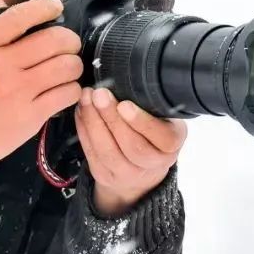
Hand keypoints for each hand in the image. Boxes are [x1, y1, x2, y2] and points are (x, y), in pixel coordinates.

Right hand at [0, 0, 83, 192]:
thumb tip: (1, 0)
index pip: (18, 17)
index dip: (43, 8)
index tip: (55, 7)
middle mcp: (0, 66)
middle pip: (53, 40)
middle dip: (69, 40)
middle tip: (68, 46)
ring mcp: (18, 92)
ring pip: (67, 66)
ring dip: (73, 65)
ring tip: (67, 70)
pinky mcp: (31, 116)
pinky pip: (68, 93)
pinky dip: (72, 90)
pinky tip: (64, 91)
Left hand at [76, 87, 186, 216]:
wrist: (140, 168)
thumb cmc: (150, 133)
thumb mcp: (161, 117)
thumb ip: (151, 104)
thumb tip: (127, 78)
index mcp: (172, 144)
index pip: (162, 137)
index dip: (142, 122)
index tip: (125, 104)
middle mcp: (154, 163)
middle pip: (132, 145)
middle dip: (111, 118)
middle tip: (99, 94)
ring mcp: (128, 174)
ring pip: (108, 151)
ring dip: (93, 121)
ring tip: (86, 98)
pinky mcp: (105, 176)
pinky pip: (91, 153)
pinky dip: (83, 130)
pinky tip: (81, 111)